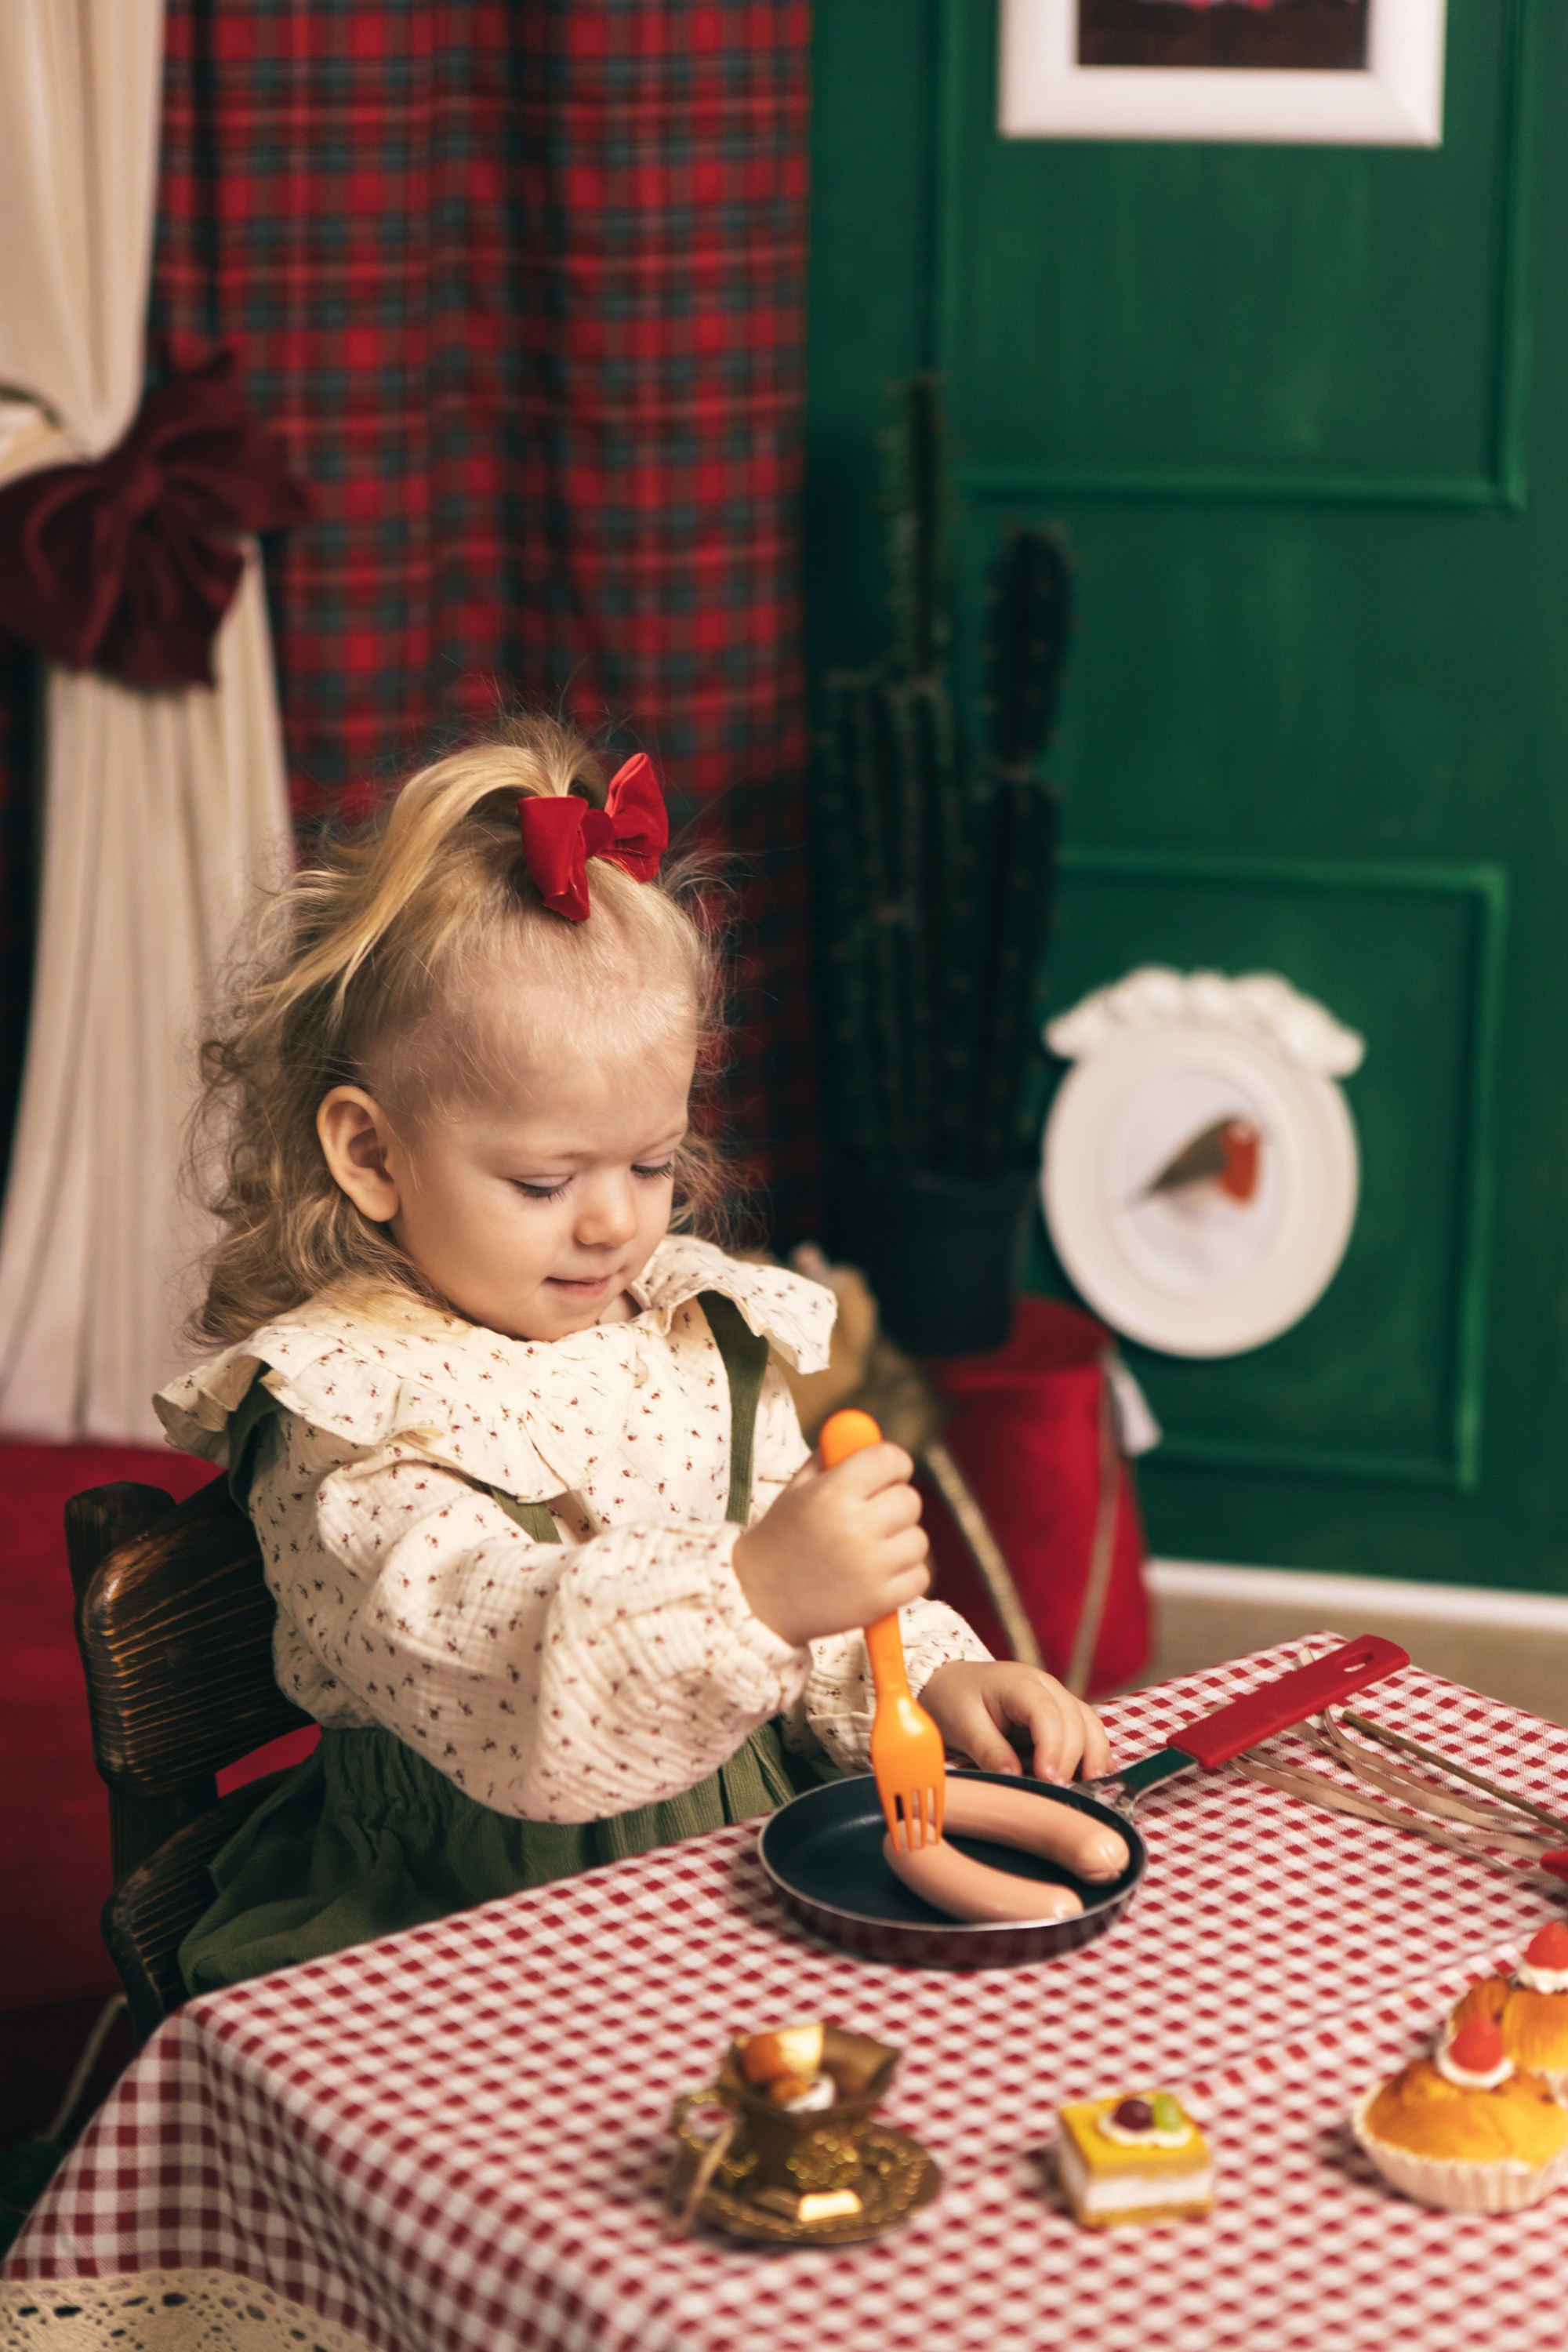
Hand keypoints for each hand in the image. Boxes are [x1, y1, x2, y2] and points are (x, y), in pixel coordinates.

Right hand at [733, 1441, 929, 1648]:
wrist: (758, 1600)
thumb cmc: (781, 1536)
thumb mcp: (797, 1489)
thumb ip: (832, 1457)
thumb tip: (867, 1434)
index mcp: (833, 1494)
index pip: (890, 1459)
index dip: (892, 1463)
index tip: (885, 1474)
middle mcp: (855, 1528)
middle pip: (910, 1499)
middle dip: (894, 1503)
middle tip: (872, 1514)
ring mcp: (871, 1568)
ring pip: (918, 1539)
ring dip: (900, 1541)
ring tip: (868, 1548)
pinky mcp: (880, 1601)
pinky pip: (920, 1575)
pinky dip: (905, 1574)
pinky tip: (877, 1574)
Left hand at [918, 1660, 1113, 1784]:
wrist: (949, 1681)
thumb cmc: (954, 1699)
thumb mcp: (963, 1725)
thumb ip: (989, 1750)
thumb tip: (1014, 1777)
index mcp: (1019, 1683)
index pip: (1047, 1714)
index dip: (1053, 1748)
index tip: (1049, 1779)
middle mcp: (1045, 1686)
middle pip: (1075, 1719)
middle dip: (1074, 1757)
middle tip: (1064, 1791)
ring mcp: (1056, 1697)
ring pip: (1088, 1722)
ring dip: (1094, 1754)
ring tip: (1093, 1786)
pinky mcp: (1059, 1712)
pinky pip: (1085, 1728)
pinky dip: (1094, 1749)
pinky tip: (1098, 1773)